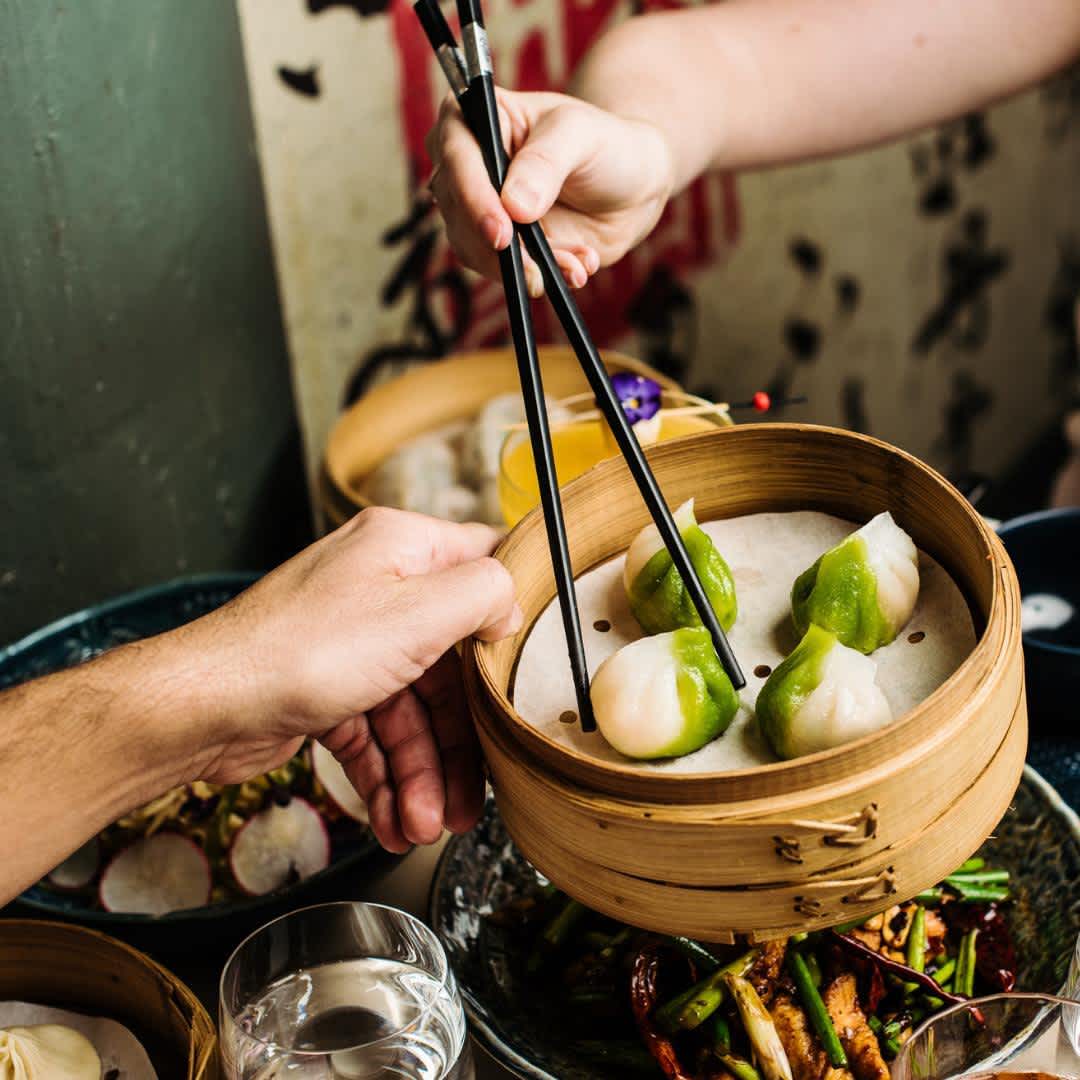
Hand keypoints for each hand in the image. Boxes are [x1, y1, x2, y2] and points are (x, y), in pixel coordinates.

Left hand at [181, 508, 519, 852]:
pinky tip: (394, 819)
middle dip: (459, 740)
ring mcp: (350, 641)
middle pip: (447, 666)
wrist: (203, 708)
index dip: (506, 614)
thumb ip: (483, 593)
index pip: (479, 567)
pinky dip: (385, 777)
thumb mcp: (417, 612)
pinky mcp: (326, 688)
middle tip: (471, 796)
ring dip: (421, 774)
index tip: (525, 663)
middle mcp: (376, 590)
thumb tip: (508, 602)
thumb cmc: (298, 650)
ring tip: (424, 826)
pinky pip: (372, 733)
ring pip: (410, 710)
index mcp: (401, 550)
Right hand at [426, 89, 674, 295]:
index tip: (501, 233)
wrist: (630, 186)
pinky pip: (504, 271)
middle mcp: (467, 167)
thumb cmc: (603, 143)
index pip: (456, 156)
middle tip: (536, 270)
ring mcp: (480, 210)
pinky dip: (541, 276)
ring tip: (575, 263)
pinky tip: (577, 266)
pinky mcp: (499, 246)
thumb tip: (514, 206)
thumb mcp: (580, 135)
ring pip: (475, 250)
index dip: (473, 198)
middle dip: (495, 247)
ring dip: (524, 267)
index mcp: (474, 119)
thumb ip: (546, 163)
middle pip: (457, 211)